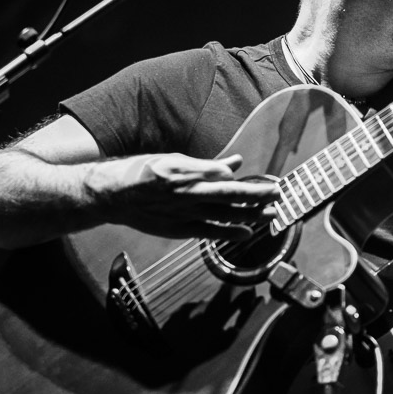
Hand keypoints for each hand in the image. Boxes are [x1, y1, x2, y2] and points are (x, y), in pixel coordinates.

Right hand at [85, 153, 282, 240]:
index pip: (229, 180)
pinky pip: (209, 232)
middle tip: (279, 196)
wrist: (113, 196)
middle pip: (231, 197)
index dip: (253, 185)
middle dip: (258, 197)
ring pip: (224, 216)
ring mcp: (185, 214)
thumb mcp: (175, 161)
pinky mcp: (179, 229)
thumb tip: (235, 164)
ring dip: (250, 216)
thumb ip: (207, 165)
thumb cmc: (144, 172)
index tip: (273, 185)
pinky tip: (247, 232)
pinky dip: (229, 232)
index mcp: (188, 174)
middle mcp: (189, 194)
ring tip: (272, 215)